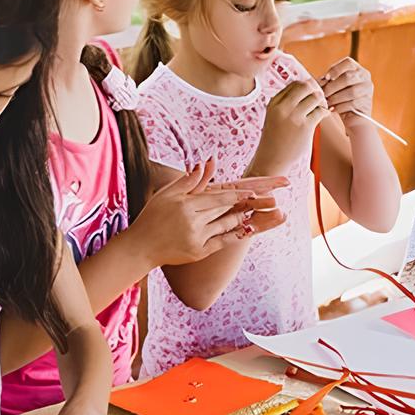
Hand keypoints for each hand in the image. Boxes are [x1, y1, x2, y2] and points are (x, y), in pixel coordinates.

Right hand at [131, 160, 287, 264]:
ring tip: (267, 210)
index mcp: (187, 205)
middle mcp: (194, 222)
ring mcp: (197, 238)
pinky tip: (249, 227)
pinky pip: (222, 241)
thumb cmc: (152, 217)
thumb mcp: (167, 194)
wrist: (141, 247)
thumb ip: (190, 180)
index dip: (240, 193)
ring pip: (227, 224)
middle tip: (273, 198)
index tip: (258, 189)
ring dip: (247, 217)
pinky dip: (236, 234)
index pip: (220, 196)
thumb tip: (208, 162)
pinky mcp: (199, 252)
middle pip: (228, 209)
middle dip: (251, 203)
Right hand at [253, 78, 327, 168]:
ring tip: (322, 108)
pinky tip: (324, 115)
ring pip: (315, 97)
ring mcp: (294, 117)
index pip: (294, 84)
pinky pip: (320, 111)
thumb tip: (306, 89)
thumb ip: (286, 103)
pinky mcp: (305, 127)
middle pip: (305, 86)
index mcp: (274, 103)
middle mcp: (283, 107)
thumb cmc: (275, 138)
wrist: (271, 159)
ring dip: (322, 100)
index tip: (311, 93)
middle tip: (319, 98)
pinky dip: (325, 111)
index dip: (306, 86)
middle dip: (315, 90)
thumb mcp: (274, 116)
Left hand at [318, 57, 374, 119]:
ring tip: (327, 102)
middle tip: (323, 94)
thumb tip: (321, 80)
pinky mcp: (367, 102)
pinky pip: (353, 104)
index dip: (335, 69)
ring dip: (336, 98)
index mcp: (356, 68)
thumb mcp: (333, 86)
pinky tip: (332, 109)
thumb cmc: (340, 98)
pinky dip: (340, 107)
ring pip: (351, 92)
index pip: (348, 62)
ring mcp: (367, 89)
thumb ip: (328, 81)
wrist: (352, 116)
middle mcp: (365, 76)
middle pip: (348, 77)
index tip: (326, 78)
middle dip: (332, 87)